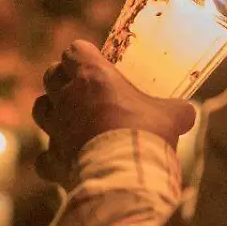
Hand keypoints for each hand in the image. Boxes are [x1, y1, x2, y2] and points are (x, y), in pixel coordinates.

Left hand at [31, 40, 195, 183]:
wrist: (126, 175)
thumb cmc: (147, 135)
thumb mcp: (172, 115)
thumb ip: (175, 109)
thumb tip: (187, 113)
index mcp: (93, 77)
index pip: (74, 51)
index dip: (82, 55)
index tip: (93, 61)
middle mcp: (68, 98)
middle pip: (50, 75)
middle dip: (61, 78)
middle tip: (79, 87)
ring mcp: (57, 130)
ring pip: (39, 109)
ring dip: (50, 110)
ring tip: (66, 117)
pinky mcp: (53, 161)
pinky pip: (43, 157)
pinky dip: (51, 159)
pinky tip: (65, 162)